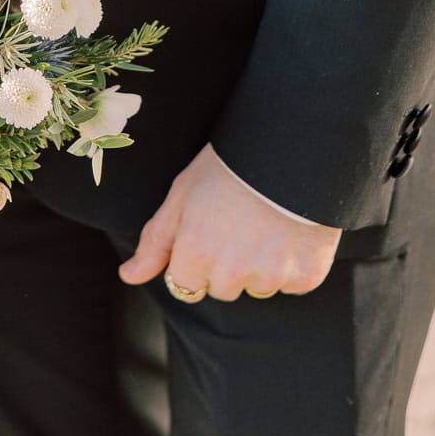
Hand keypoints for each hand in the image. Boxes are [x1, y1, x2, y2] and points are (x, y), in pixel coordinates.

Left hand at [118, 145, 341, 301]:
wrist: (289, 147)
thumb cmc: (228, 167)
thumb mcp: (181, 195)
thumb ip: (155, 242)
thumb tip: (129, 275)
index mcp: (194, 256)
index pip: (185, 285)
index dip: (195, 255)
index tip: (209, 228)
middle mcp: (230, 275)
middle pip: (222, 288)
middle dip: (226, 264)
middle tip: (238, 221)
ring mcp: (270, 277)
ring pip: (258, 287)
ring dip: (260, 265)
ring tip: (266, 222)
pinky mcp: (305, 276)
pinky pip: (292, 283)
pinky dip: (293, 263)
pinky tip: (291, 230)